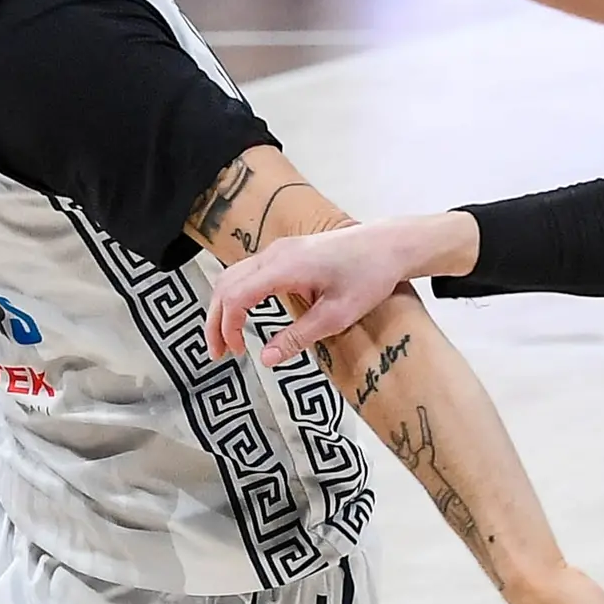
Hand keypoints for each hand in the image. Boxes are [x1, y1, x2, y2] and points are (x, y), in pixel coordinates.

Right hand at [206, 214, 472, 365]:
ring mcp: (277, 250)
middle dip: (215, 321)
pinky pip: (246, 272)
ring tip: (226, 339)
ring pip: (232, 277)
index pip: (235, 297)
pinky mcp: (284, 252)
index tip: (237, 353)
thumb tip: (266, 360)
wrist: (388, 244)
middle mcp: (274, 254)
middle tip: (218, 354)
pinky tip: (242, 316)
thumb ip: (298, 337)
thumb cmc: (369, 276)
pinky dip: (236, 296)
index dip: (227, 327)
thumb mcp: (337, 315)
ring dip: (222, 308)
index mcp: (283, 267)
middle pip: (225, 285)